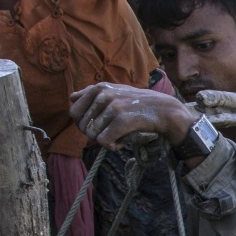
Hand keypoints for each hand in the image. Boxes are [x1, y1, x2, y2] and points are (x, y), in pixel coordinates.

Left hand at [69, 83, 192, 148]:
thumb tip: (71, 97)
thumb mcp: (115, 91)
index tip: (95, 127)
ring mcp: (113, 107)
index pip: (74, 111)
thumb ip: (92, 93)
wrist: (164, 110)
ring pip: (93, 135)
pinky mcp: (122, 120)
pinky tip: (120, 145)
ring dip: (105, 141)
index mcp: (99, 88)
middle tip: (109, 134)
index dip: (81, 123)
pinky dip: (111, 147)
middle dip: (94, 134)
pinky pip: (104, 141)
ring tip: (118, 138)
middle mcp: (104, 95)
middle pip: (82, 126)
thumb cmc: (138, 103)